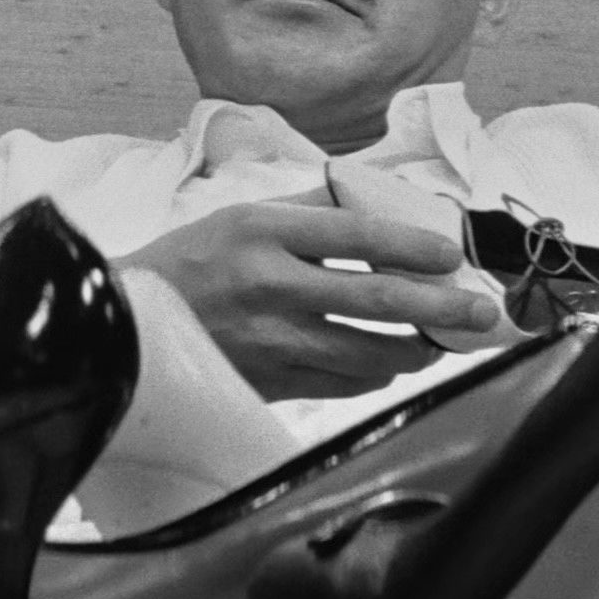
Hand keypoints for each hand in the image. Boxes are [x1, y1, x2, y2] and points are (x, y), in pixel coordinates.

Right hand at [118, 202, 496, 399]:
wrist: (117, 322)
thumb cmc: (191, 261)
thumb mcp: (243, 217)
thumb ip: (311, 215)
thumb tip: (384, 213)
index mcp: (264, 231)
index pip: (358, 236)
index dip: (414, 246)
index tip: (452, 255)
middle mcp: (269, 285)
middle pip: (377, 300)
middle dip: (441, 308)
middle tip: (481, 312)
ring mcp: (268, 342)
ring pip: (367, 354)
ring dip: (414, 351)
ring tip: (438, 343)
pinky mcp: (265, 383)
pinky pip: (340, 385)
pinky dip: (372, 375)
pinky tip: (385, 363)